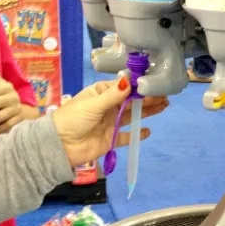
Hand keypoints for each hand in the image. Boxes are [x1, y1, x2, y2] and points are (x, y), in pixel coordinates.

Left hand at [51, 78, 167, 166]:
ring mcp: (110, 123)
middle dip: (147, 98)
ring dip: (146, 112)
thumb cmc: (73, 119)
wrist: (60, 145)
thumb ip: (113, 95)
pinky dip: (137, 134)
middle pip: (131, 101)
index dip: (139, 86)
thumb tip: (130, 80)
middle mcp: (107, 106)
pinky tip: (148, 131)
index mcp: (101, 93)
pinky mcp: (111, 139)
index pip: (123, 86)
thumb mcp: (93, 104)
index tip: (154, 83)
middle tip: (165, 95)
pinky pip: (127, 136)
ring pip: (132, 116)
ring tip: (163, 107)